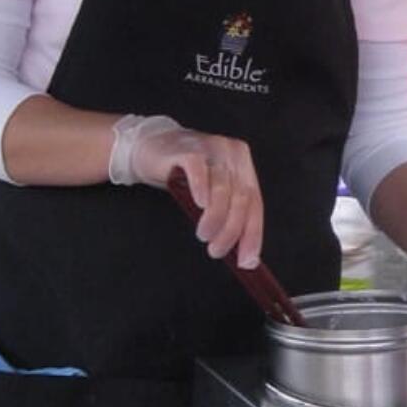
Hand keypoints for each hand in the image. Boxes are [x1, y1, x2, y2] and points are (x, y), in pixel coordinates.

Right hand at [109, 113, 262, 267]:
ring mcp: (211, 149)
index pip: (256, 203)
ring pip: (223, 190)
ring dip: (215, 220)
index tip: (247, 261)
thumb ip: (227, 211)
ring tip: (204, 235)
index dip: (253, 235)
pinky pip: (199, 172)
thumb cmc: (183, 174)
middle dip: (231, 232)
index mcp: (243, 164)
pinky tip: (199, 206)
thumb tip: (241, 253)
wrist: (150, 146)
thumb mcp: (211, 190)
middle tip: (217, 251)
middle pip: (242, 199)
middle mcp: (232, 154)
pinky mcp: (188, 150)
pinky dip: (201, 192)